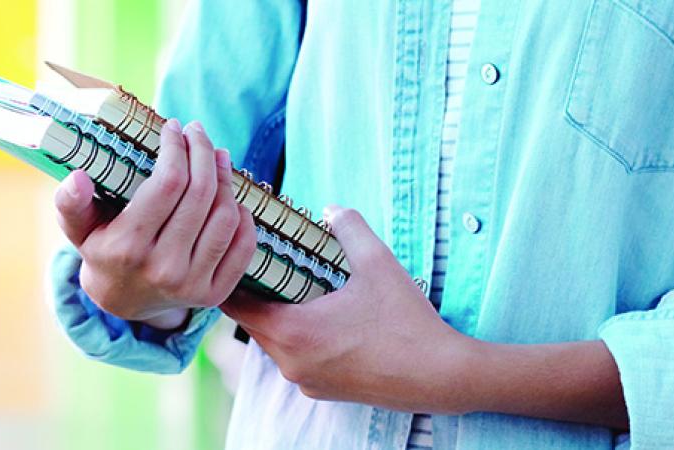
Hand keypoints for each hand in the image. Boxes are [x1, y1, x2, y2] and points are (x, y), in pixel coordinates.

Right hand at [55, 119, 256, 328]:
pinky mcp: (215, 294)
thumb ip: (70, 203)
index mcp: (129, 247)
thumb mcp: (77, 227)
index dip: (176, 148)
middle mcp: (164, 268)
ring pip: (226, 217)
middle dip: (203, 153)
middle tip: (198, 133)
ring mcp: (193, 284)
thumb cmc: (101, 250)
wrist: (121, 301)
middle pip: (200, 194)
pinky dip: (244, 216)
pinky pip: (243, 246)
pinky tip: (231, 195)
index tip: (173, 128)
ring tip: (216, 158)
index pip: (168, 184)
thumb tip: (77, 177)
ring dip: (226, 179)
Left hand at [221, 207, 479, 413]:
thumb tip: (331, 209)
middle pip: (252, 323)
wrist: (441, 377)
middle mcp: (289, 362)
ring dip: (278, 316)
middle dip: (256, 293)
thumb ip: (349, 228)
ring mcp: (304, 381)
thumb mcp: (378, 264)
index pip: (236, 303)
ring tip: (292, 287)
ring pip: (274, 342)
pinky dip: (298, 338)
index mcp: (291, 332)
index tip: (237, 254)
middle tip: (266, 263)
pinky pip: (296, 358)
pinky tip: (320, 317)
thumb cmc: (407, 322)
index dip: (233, 275)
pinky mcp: (321, 391)